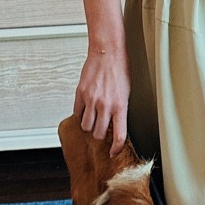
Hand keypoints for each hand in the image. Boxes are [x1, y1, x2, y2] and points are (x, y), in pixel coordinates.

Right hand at [75, 42, 130, 156]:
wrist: (107, 52)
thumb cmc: (120, 69)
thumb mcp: (126, 93)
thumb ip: (120, 110)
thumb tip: (115, 124)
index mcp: (120, 106)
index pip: (118, 136)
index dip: (115, 148)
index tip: (113, 152)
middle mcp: (105, 105)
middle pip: (98, 134)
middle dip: (99, 135)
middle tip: (101, 130)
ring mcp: (91, 100)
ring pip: (85, 126)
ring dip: (88, 126)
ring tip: (92, 119)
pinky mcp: (80, 94)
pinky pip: (77, 112)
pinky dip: (80, 114)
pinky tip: (85, 110)